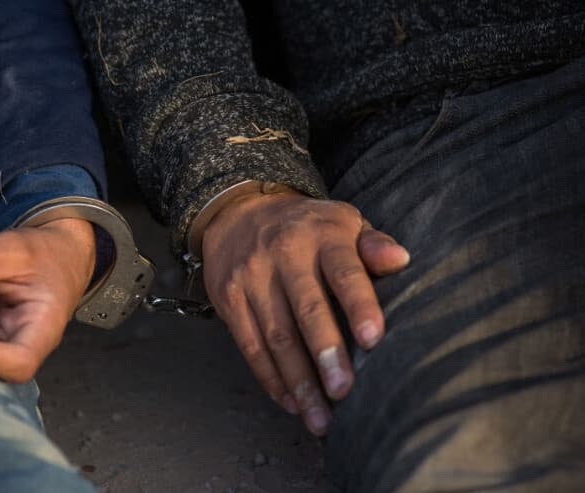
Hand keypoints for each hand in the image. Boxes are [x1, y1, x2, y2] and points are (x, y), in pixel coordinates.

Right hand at [201, 189, 408, 434]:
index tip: (373, 339)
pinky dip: (270, 377)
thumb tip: (400, 259)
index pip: (344, 272)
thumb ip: (373, 245)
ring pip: (276, 335)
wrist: (239, 212)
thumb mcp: (343, 223)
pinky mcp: (228, 297)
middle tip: (343, 392)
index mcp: (322, 235)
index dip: (359, 305)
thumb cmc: (308, 229)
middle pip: (306, 308)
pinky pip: (249, 344)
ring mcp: (252, 276)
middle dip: (325, 352)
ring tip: (320, 418)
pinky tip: (291, 402)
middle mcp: (284, 253)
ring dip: (298, 381)